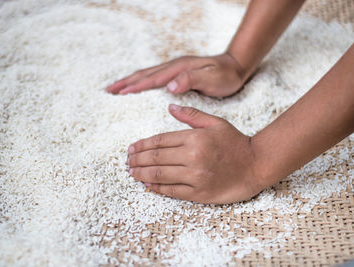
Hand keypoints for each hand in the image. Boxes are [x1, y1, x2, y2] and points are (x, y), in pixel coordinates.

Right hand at [107, 53, 246, 97]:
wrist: (236, 66)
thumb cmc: (225, 76)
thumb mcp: (212, 79)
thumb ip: (191, 80)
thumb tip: (169, 86)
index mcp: (179, 69)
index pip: (153, 79)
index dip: (136, 87)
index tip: (120, 94)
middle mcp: (174, 67)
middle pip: (144, 74)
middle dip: (126, 82)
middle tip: (108, 91)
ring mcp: (174, 69)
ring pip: (147, 75)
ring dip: (130, 81)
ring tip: (116, 88)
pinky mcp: (177, 73)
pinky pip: (154, 77)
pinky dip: (141, 82)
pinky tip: (137, 87)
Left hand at [127, 104, 263, 203]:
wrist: (256, 165)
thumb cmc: (235, 142)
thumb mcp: (215, 123)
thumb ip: (191, 115)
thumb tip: (170, 106)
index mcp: (194, 138)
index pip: (160, 141)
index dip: (143, 145)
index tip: (131, 148)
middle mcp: (193, 157)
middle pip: (156, 158)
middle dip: (138, 159)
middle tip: (127, 161)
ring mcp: (195, 176)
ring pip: (160, 174)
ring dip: (142, 173)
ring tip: (131, 172)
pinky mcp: (199, 193)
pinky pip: (172, 191)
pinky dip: (157, 188)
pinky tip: (147, 184)